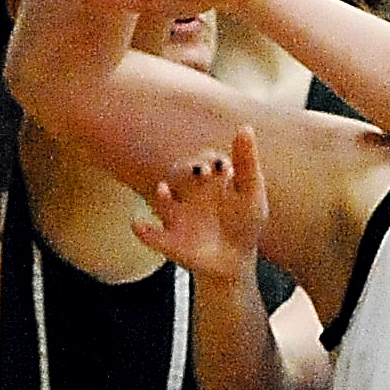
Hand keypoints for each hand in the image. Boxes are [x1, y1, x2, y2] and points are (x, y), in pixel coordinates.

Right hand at [134, 128, 269, 279]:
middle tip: (200, 172)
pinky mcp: (169, 241)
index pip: (205, 161)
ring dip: (163, 197)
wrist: (234, 261)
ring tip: (164, 190)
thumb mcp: (250, 194)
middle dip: (185, 173)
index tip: (222, 165)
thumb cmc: (243, 222)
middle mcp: (188, 193)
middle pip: (179, 176)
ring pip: (164, 203)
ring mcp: (176, 217)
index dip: (211, 160)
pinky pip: (152, 236)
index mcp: (208, 179)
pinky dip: (145, 232)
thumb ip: (247, 163)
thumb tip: (245, 127)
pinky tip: (138, 226)